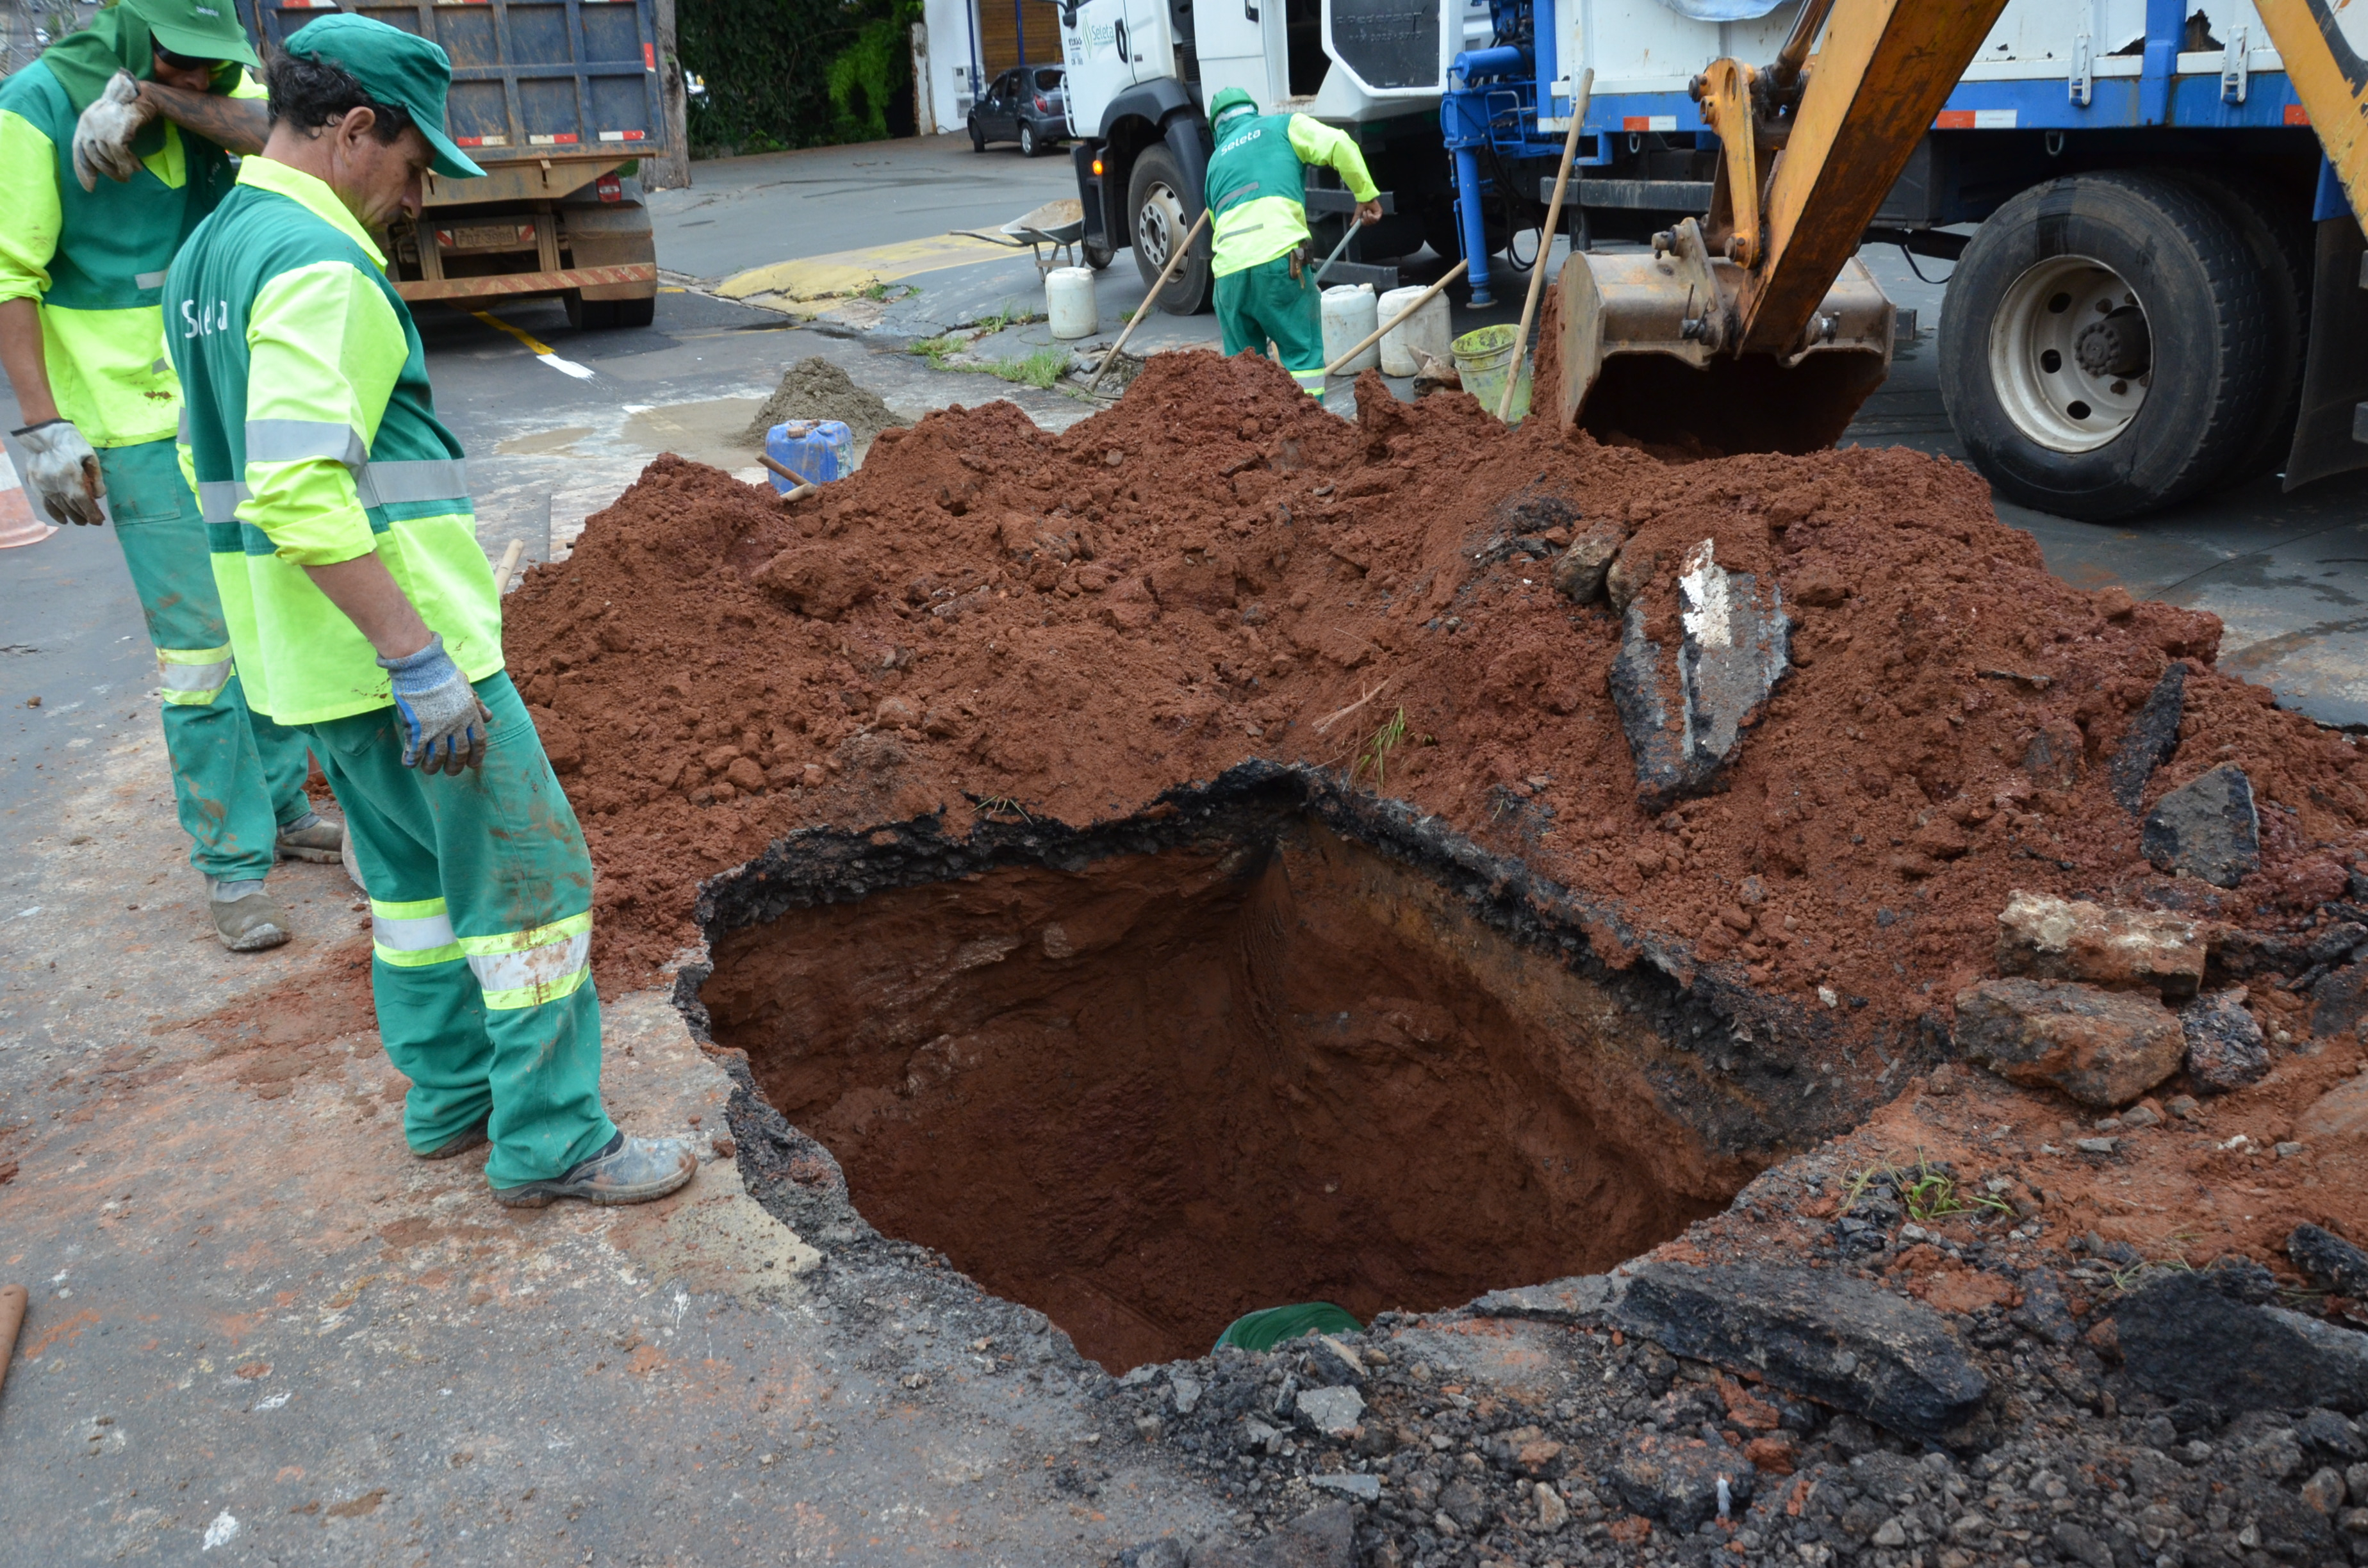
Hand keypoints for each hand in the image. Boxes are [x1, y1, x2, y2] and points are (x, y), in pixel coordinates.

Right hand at [13, 419, 105, 524]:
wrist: (43, 433)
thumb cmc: (70, 443)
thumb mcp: (89, 456)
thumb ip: (96, 477)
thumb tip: (98, 496)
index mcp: (72, 478)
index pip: (83, 503)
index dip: (92, 514)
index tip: (99, 521)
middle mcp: (57, 486)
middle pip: (72, 507)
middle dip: (84, 516)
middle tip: (93, 520)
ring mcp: (44, 486)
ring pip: (60, 508)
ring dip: (71, 516)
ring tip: (80, 521)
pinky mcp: (35, 484)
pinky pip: (45, 504)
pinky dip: (54, 513)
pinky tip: (62, 519)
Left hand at [72, 72, 151, 190]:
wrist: (138, 97)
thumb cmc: (124, 111)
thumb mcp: (107, 123)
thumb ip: (100, 138)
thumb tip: (100, 164)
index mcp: (84, 123)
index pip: (78, 151)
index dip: (83, 170)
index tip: (90, 187)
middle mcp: (88, 126)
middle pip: (93, 157)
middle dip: (105, 172)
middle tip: (120, 180)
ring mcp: (101, 130)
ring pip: (107, 159)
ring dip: (120, 170)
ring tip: (131, 173)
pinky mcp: (114, 135)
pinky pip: (120, 157)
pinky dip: (127, 165)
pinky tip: (135, 168)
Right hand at [377, 634, 491, 773]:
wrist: (422, 666)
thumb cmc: (443, 675)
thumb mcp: (466, 688)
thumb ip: (477, 705)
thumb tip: (489, 718)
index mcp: (471, 715)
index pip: (479, 741)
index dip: (476, 755)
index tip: (473, 765)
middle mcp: (457, 724)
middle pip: (459, 753)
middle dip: (455, 766)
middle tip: (450, 772)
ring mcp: (439, 727)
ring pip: (439, 756)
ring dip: (433, 766)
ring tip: (429, 771)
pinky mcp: (419, 727)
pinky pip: (416, 750)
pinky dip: (412, 759)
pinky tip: (409, 764)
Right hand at [1355, 199, 1383, 226]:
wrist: (1364, 199)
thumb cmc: (1361, 204)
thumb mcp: (1357, 213)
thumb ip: (1355, 219)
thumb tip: (1351, 225)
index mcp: (1367, 217)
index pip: (1367, 223)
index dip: (1364, 223)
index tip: (1361, 220)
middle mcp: (1372, 216)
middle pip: (1370, 223)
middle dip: (1365, 219)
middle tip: (1363, 213)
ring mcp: (1376, 215)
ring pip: (1372, 222)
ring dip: (1368, 217)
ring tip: (1367, 211)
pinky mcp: (1379, 213)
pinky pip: (1376, 219)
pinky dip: (1371, 216)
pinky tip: (1369, 211)